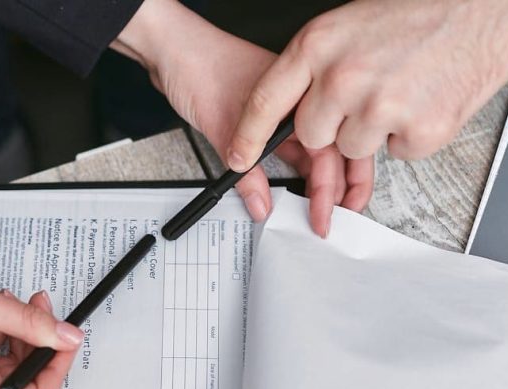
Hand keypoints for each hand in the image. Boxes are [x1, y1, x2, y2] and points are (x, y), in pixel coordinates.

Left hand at [112, 0, 373, 236]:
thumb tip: (261, 205)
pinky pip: (283, 151)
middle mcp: (296, 105)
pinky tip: (290, 189)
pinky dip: (289, 171)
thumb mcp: (224, 129)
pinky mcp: (262, 121)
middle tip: (332, 218)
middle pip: (326, 152)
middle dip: (334, 188)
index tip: (327, 213)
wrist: (173, 51)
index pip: (328, 147)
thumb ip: (246, 174)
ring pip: (307, 152)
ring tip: (318, 210)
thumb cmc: (202, 67)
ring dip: (314, 181)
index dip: (332, 186)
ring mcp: (280, 114)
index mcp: (301, 98)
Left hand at [227, 0, 507, 228]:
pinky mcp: (416, 131)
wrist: (487, 11)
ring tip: (401, 89)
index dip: (247, 136)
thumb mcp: (349, 28)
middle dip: (333, 123)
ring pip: (352, 148)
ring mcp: (380, 107)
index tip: (237, 158)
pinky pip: (396, 154)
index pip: (264, 101)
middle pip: (311, 134)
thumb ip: (314, 68)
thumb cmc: (421, 13)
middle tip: (365, 94)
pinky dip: (410, 135)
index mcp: (319, 45)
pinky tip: (422, 102)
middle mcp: (343, 77)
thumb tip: (288, 109)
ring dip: (374, 130)